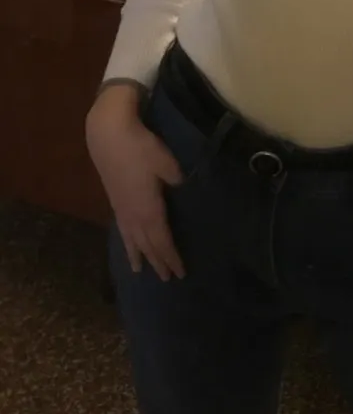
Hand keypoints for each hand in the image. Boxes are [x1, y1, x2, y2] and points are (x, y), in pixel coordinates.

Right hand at [86, 85, 185, 281]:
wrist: (108, 135)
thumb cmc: (141, 147)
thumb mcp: (166, 162)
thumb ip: (176, 179)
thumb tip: (182, 187)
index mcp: (149, 209)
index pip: (162, 240)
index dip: (171, 257)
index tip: (180, 273)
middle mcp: (134, 214)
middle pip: (147, 244)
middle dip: (158, 261)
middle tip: (167, 279)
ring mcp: (121, 208)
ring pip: (131, 239)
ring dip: (138, 256)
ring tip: (140, 272)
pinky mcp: (114, 199)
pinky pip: (121, 228)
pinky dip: (125, 241)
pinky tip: (126, 242)